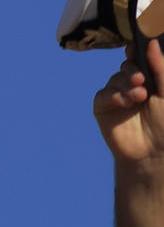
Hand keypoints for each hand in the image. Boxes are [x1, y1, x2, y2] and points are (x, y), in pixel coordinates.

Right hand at [96, 40, 163, 169]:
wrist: (153, 149)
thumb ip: (160, 67)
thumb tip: (151, 43)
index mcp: (150, 77)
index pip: (140, 57)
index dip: (137, 49)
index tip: (137, 46)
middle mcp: (132, 83)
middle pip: (127, 64)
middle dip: (134, 70)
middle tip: (142, 80)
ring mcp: (116, 94)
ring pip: (116, 78)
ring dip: (127, 85)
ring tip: (139, 97)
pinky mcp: (103, 106)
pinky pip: (105, 93)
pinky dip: (116, 96)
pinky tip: (127, 103)